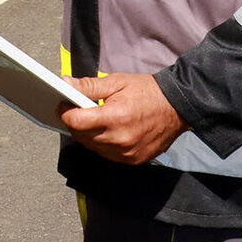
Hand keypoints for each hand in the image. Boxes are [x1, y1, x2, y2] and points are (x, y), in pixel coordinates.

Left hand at [58, 73, 188, 164]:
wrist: (177, 107)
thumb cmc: (148, 92)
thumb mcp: (117, 82)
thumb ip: (89, 86)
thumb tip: (66, 84)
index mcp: (115, 117)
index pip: (76, 122)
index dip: (65, 113)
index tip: (63, 105)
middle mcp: (120, 139)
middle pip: (81, 136)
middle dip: (75, 123)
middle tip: (77, 109)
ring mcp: (127, 153)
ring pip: (92, 147)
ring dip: (88, 135)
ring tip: (94, 119)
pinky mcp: (133, 160)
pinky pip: (107, 155)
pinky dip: (102, 144)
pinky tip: (108, 131)